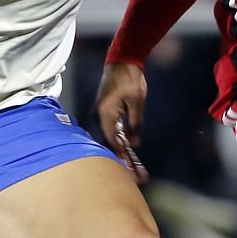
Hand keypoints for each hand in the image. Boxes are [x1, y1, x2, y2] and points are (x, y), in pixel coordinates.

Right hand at [96, 62, 149, 182]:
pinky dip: (121, 142)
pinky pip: (112, 131)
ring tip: (135, 169)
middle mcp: (100, 116)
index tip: (129, 172)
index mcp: (105, 114)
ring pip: (111, 139)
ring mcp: (102, 114)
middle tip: (136, 176)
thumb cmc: (130, 79)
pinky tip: (129, 153)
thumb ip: (135, 124)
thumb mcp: (137, 102)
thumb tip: (134, 143)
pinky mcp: (106, 112)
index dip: (120, 157)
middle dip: (122, 160)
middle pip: (109, 144)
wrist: (122, 61)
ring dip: (122, 153)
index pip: (111, 141)